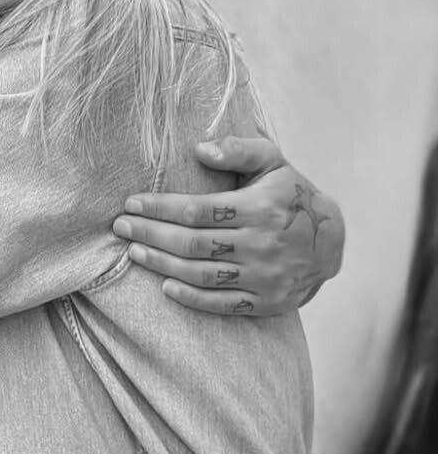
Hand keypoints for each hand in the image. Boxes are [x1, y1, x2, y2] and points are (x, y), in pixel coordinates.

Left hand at [113, 136, 345, 316]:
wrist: (332, 242)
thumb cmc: (290, 195)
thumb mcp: (272, 162)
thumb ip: (238, 150)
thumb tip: (199, 150)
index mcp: (261, 208)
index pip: (198, 210)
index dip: (159, 208)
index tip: (131, 204)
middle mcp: (262, 244)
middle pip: (193, 243)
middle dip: (151, 234)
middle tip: (120, 228)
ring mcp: (265, 277)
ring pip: (202, 274)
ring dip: (162, 264)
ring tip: (134, 252)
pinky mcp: (266, 302)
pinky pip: (222, 304)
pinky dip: (191, 298)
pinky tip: (165, 286)